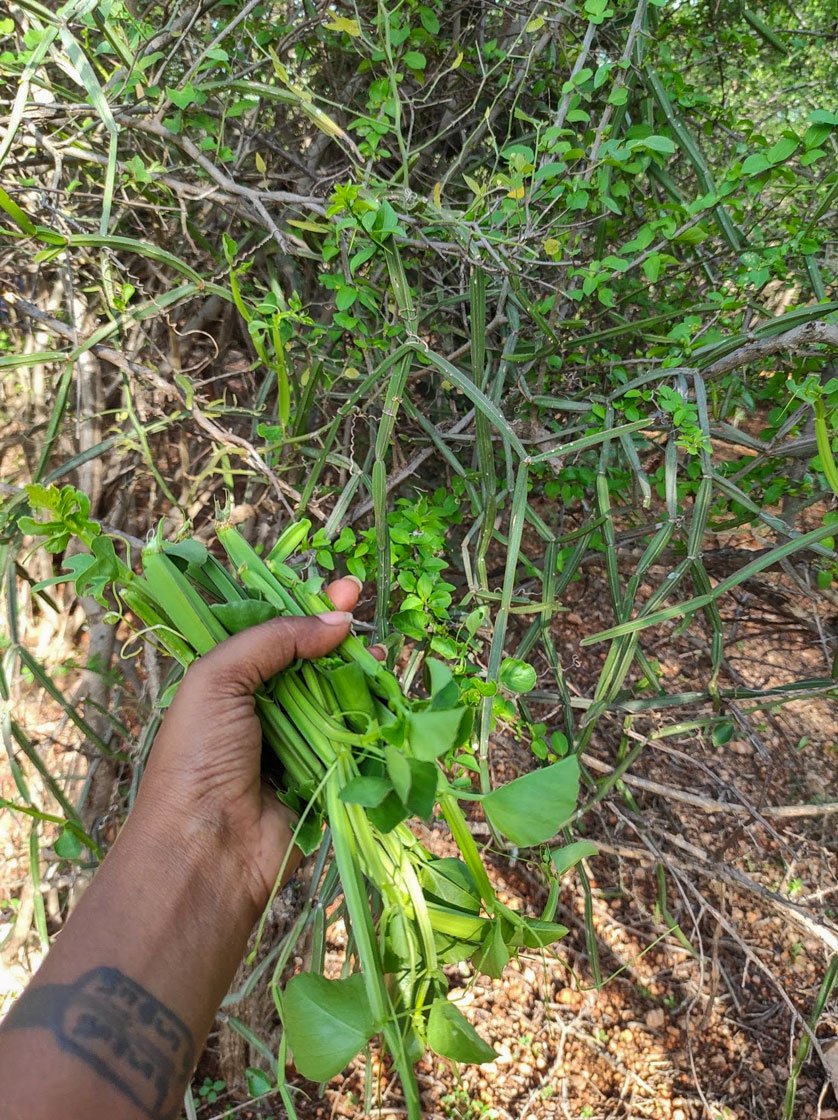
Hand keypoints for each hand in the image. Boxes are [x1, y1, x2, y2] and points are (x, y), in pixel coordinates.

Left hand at [132, 577, 362, 914]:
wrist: (207, 848)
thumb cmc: (198, 757)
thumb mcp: (219, 678)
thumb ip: (274, 639)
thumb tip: (337, 622)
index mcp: (230, 684)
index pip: (275, 634)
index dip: (308, 608)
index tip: (345, 587)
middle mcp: (264, 710)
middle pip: (312, 661)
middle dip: (339, 635)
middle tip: (365, 610)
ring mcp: (297, 745)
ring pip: (339, 696)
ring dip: (361, 673)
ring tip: (380, 654)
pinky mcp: (327, 777)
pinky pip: (356, 739)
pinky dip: (374, 718)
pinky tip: (387, 697)